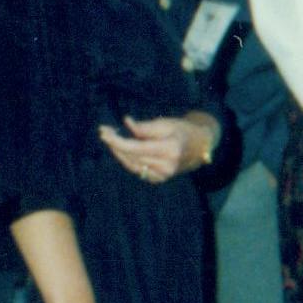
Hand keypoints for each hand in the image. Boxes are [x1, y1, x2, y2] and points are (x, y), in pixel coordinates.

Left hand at [98, 111, 217, 183]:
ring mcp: (164, 175)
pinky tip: (122, 149)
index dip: (117, 141)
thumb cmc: (181, 130)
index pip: (135, 148)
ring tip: (110, 138)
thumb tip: (126, 124)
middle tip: (104, 131)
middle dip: (114, 144)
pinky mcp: (159, 179)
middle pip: (131, 156)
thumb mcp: (165, 123)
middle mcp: (167, 165)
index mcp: (170, 149)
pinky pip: (137, 170)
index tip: (104, 132)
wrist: (198, 146)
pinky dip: (127, 159)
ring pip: (131, 164)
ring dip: (118, 152)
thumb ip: (144, 127)